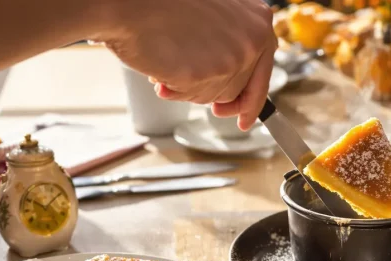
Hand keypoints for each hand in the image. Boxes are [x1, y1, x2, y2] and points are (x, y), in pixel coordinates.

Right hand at [95, 0, 276, 129]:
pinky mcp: (207, 73)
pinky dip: (174, 90)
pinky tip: (160, 70)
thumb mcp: (214, 16)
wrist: (127, 2)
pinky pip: (194, 97)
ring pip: (215, 95)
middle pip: (239, 89)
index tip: (245, 119)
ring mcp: (231, 58)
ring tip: (170, 61)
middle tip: (202, 95)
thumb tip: (234, 83)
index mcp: (258, 21)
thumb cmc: (162, 5)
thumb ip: (232, 42)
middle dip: (217, 96)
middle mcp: (251, 39)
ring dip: (190, 88)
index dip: (252, 98)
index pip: (263, 71)